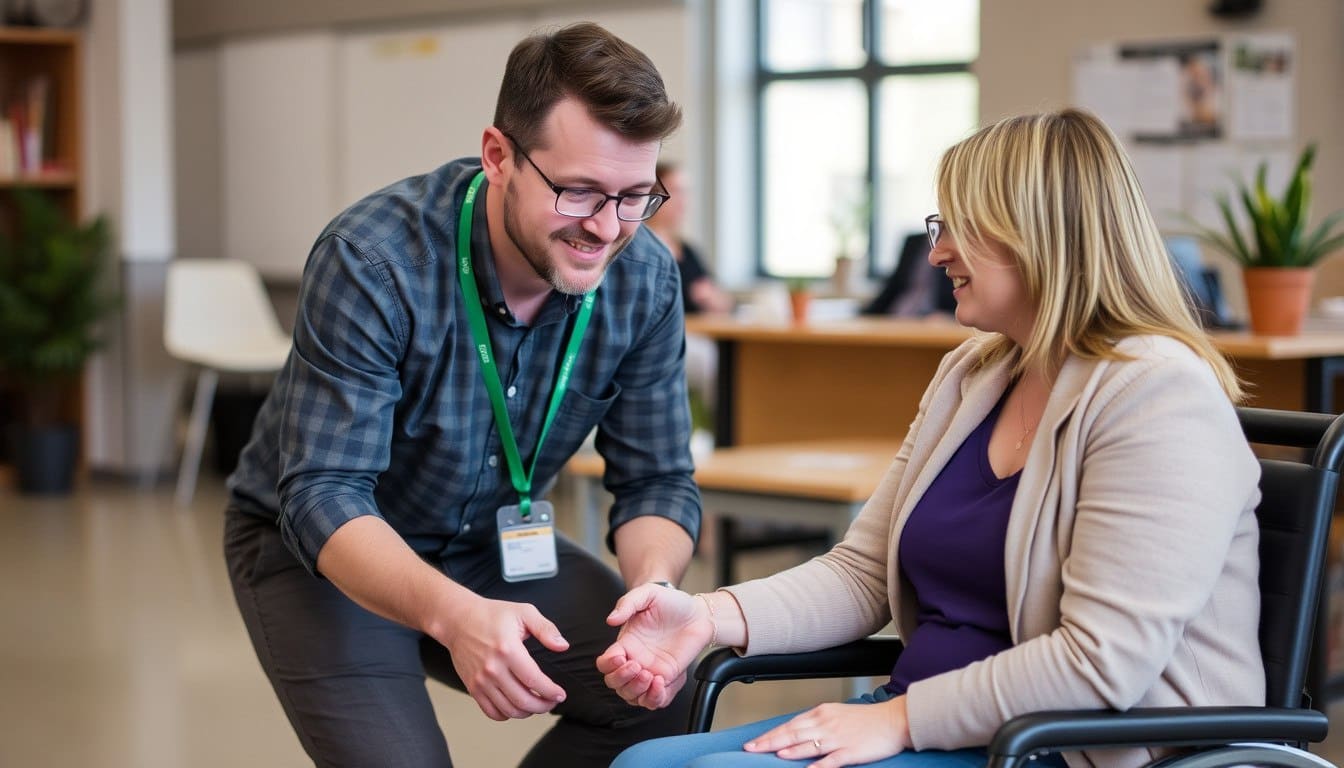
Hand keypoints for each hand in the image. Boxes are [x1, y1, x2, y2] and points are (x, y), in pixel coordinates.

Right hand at [435, 594, 569, 720]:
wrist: (458, 620)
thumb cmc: (492, 615)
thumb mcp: (524, 613)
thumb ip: (546, 629)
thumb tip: (562, 646)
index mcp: (508, 649)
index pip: (534, 680)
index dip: (550, 692)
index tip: (560, 694)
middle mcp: (493, 668)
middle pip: (522, 700)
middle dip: (543, 706)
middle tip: (552, 702)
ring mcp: (481, 680)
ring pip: (508, 709)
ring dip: (527, 712)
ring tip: (537, 705)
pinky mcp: (472, 687)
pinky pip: (491, 711)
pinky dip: (507, 714)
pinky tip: (516, 706)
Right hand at [597, 583, 711, 708]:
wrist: (697, 612)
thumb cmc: (671, 602)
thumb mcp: (647, 594)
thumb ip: (627, 603)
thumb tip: (610, 620)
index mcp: (625, 643)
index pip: (605, 664)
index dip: (608, 665)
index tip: (620, 657)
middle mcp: (635, 660)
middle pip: (614, 683)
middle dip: (622, 679)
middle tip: (638, 666)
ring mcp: (650, 671)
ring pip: (632, 696)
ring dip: (637, 691)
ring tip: (652, 677)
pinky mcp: (667, 679)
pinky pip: (655, 700)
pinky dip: (654, 698)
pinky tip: (661, 683)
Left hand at [744, 696, 911, 766]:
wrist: (894, 720)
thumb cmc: (867, 720)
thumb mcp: (837, 714)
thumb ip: (817, 723)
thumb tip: (797, 733)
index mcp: (822, 713)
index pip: (790, 724)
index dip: (771, 734)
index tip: (755, 741)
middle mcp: (826, 723)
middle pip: (792, 733)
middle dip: (770, 742)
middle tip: (751, 748)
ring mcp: (838, 738)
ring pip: (807, 744)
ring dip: (789, 750)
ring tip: (772, 755)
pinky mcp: (850, 751)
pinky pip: (830, 760)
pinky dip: (817, 766)